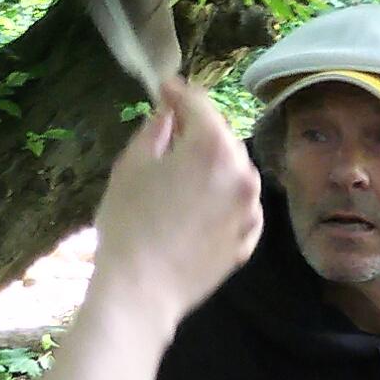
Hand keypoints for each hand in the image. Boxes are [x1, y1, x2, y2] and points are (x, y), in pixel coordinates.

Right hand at [87, 80, 261, 326]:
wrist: (142, 290)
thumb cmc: (128, 224)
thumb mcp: (131, 166)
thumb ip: (155, 131)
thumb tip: (169, 114)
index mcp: (213, 148)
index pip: (199, 104)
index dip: (178, 92)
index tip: (163, 88)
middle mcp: (243, 173)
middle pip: (222, 137)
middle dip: (198, 129)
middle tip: (170, 128)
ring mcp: (251, 209)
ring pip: (234, 171)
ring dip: (213, 164)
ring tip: (182, 171)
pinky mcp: (249, 238)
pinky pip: (238, 204)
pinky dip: (222, 197)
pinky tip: (197, 205)